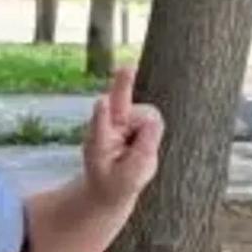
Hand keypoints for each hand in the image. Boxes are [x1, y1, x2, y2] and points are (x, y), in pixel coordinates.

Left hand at [84, 67, 164, 206]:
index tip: (103, 102)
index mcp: (98, 144)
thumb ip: (143, 149)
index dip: (103, 115)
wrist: (109, 183)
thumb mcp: (132, 175)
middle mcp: (106, 125)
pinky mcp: (133, 115)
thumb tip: (154, 120)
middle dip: (123, 84)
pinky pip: (153, 119)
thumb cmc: (117, 182)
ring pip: (149, 116)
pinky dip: (151, 132)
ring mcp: (119, 117)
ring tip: (135, 152)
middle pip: (120, 103)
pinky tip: (138, 143)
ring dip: (148, 134)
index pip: (100, 127)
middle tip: (128, 67)